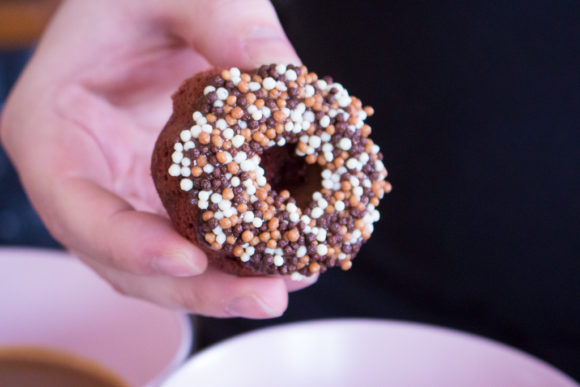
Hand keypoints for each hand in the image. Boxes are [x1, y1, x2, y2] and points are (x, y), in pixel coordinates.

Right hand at [1, 0, 315, 317]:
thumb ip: (232, 27)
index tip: (192, 259)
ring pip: (164, 262)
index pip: (78, 209)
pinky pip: (193, 237)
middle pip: (127, 258)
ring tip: (290, 283)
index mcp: (53, 129)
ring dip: (224, 283)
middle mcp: (84, 175)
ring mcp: (123, 191)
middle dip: (196, 288)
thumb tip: (294, 88)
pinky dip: (235, 255)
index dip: (130, 245)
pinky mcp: (160, 194)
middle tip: (269, 297)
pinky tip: (286, 256)